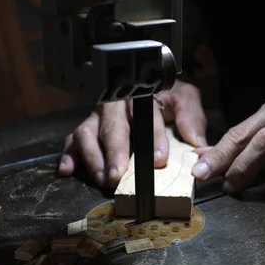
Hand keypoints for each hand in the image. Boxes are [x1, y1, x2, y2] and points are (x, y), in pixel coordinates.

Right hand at [59, 81, 206, 186]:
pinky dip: (68, 155)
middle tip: (119, 174)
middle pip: (112, 125)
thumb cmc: (167, 98)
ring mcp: (97, 116)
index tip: (160, 159)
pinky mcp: (86, 129)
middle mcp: (115, 104)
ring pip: (87, 132)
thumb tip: (196, 142)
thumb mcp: (184, 100)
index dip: (153, 137)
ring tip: (103, 179)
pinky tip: (67, 170)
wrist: (148, 86)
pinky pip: (71, 141)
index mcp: (141, 94)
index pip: (147, 114)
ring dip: (93, 157)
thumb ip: (192, 118)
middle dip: (115, 151)